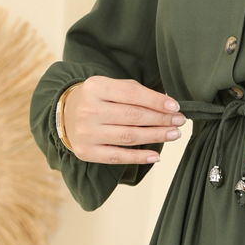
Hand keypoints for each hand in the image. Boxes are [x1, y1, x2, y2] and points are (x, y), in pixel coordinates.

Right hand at [62, 76, 187, 163]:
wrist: (65, 115)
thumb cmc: (96, 99)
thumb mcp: (110, 86)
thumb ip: (135, 92)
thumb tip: (167, 105)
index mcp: (96, 87)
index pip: (131, 93)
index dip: (156, 101)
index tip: (175, 107)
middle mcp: (89, 110)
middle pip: (132, 116)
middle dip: (160, 119)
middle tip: (179, 121)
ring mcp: (86, 133)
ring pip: (128, 136)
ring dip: (155, 136)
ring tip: (173, 134)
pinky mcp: (86, 152)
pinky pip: (118, 157)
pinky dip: (139, 157)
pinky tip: (156, 155)